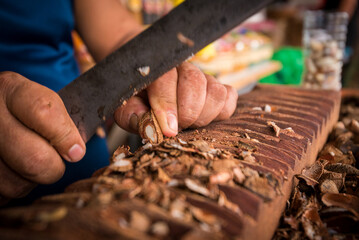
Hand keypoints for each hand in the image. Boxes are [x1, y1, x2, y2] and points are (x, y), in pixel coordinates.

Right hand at [0, 72, 85, 201]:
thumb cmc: (24, 108)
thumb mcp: (42, 99)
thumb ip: (61, 120)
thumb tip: (75, 152)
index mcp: (10, 89)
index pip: (43, 113)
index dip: (65, 138)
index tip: (77, 151)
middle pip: (33, 159)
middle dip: (54, 167)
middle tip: (56, 162)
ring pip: (17, 183)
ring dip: (32, 180)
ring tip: (30, 161)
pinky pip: (4, 194)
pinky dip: (14, 187)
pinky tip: (13, 169)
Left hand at [114, 62, 237, 135]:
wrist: (147, 78)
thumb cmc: (135, 94)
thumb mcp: (124, 105)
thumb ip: (131, 115)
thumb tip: (151, 129)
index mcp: (158, 67)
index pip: (166, 79)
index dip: (169, 106)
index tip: (169, 130)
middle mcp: (183, 67)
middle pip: (196, 83)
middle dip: (187, 113)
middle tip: (176, 127)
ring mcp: (204, 77)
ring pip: (216, 92)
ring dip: (204, 115)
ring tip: (189, 124)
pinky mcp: (219, 87)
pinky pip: (230, 97)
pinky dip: (221, 112)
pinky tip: (205, 118)